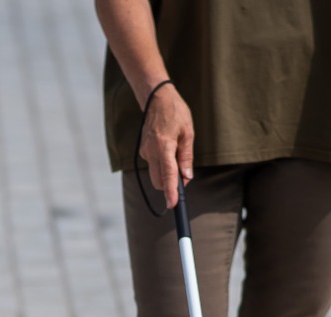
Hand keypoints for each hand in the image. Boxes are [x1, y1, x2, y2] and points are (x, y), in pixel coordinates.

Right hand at [139, 85, 193, 208]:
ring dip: (167, 175)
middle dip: (170, 185)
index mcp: (164, 145)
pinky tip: (169, 151)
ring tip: (177, 158)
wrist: (155, 98)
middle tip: (184, 178)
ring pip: (155, 174)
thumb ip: (186, 156)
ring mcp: (145, 151)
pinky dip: (162, 165)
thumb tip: (187, 176)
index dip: (171, 191)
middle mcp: (151, 151)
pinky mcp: (143, 150)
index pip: (168, 174)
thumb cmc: (175, 112)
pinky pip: (153, 164)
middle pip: (159, 180)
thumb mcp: (188, 132)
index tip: (173, 204)